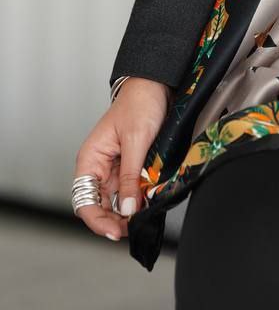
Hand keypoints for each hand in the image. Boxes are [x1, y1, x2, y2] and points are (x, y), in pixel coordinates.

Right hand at [72, 78, 171, 241]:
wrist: (156, 83)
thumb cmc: (140, 103)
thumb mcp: (136, 140)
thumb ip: (130, 176)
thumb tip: (126, 210)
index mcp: (90, 160)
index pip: (84, 201)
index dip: (97, 221)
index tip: (115, 232)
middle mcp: (99, 167)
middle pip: (99, 206)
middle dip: (114, 220)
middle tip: (134, 228)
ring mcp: (115, 167)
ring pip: (116, 200)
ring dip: (127, 212)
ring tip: (142, 219)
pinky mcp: (131, 165)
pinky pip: (130, 189)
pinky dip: (138, 199)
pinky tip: (147, 204)